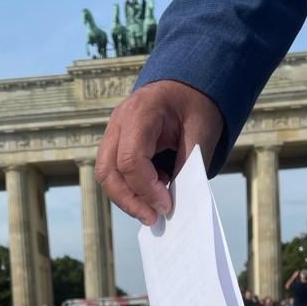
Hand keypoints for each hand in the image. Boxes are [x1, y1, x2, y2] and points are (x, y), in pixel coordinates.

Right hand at [95, 80, 223, 225]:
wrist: (185, 86)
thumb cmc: (195, 105)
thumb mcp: (201, 132)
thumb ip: (188, 165)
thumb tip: (176, 203)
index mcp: (141, 112)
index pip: (131, 159)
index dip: (146, 188)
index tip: (167, 205)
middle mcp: (119, 122)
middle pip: (108, 171)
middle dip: (129, 201)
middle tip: (153, 219)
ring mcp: (112, 132)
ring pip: (105, 175)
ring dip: (126, 199)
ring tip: (152, 212)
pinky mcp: (115, 144)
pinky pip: (113, 173)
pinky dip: (129, 190)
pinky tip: (151, 195)